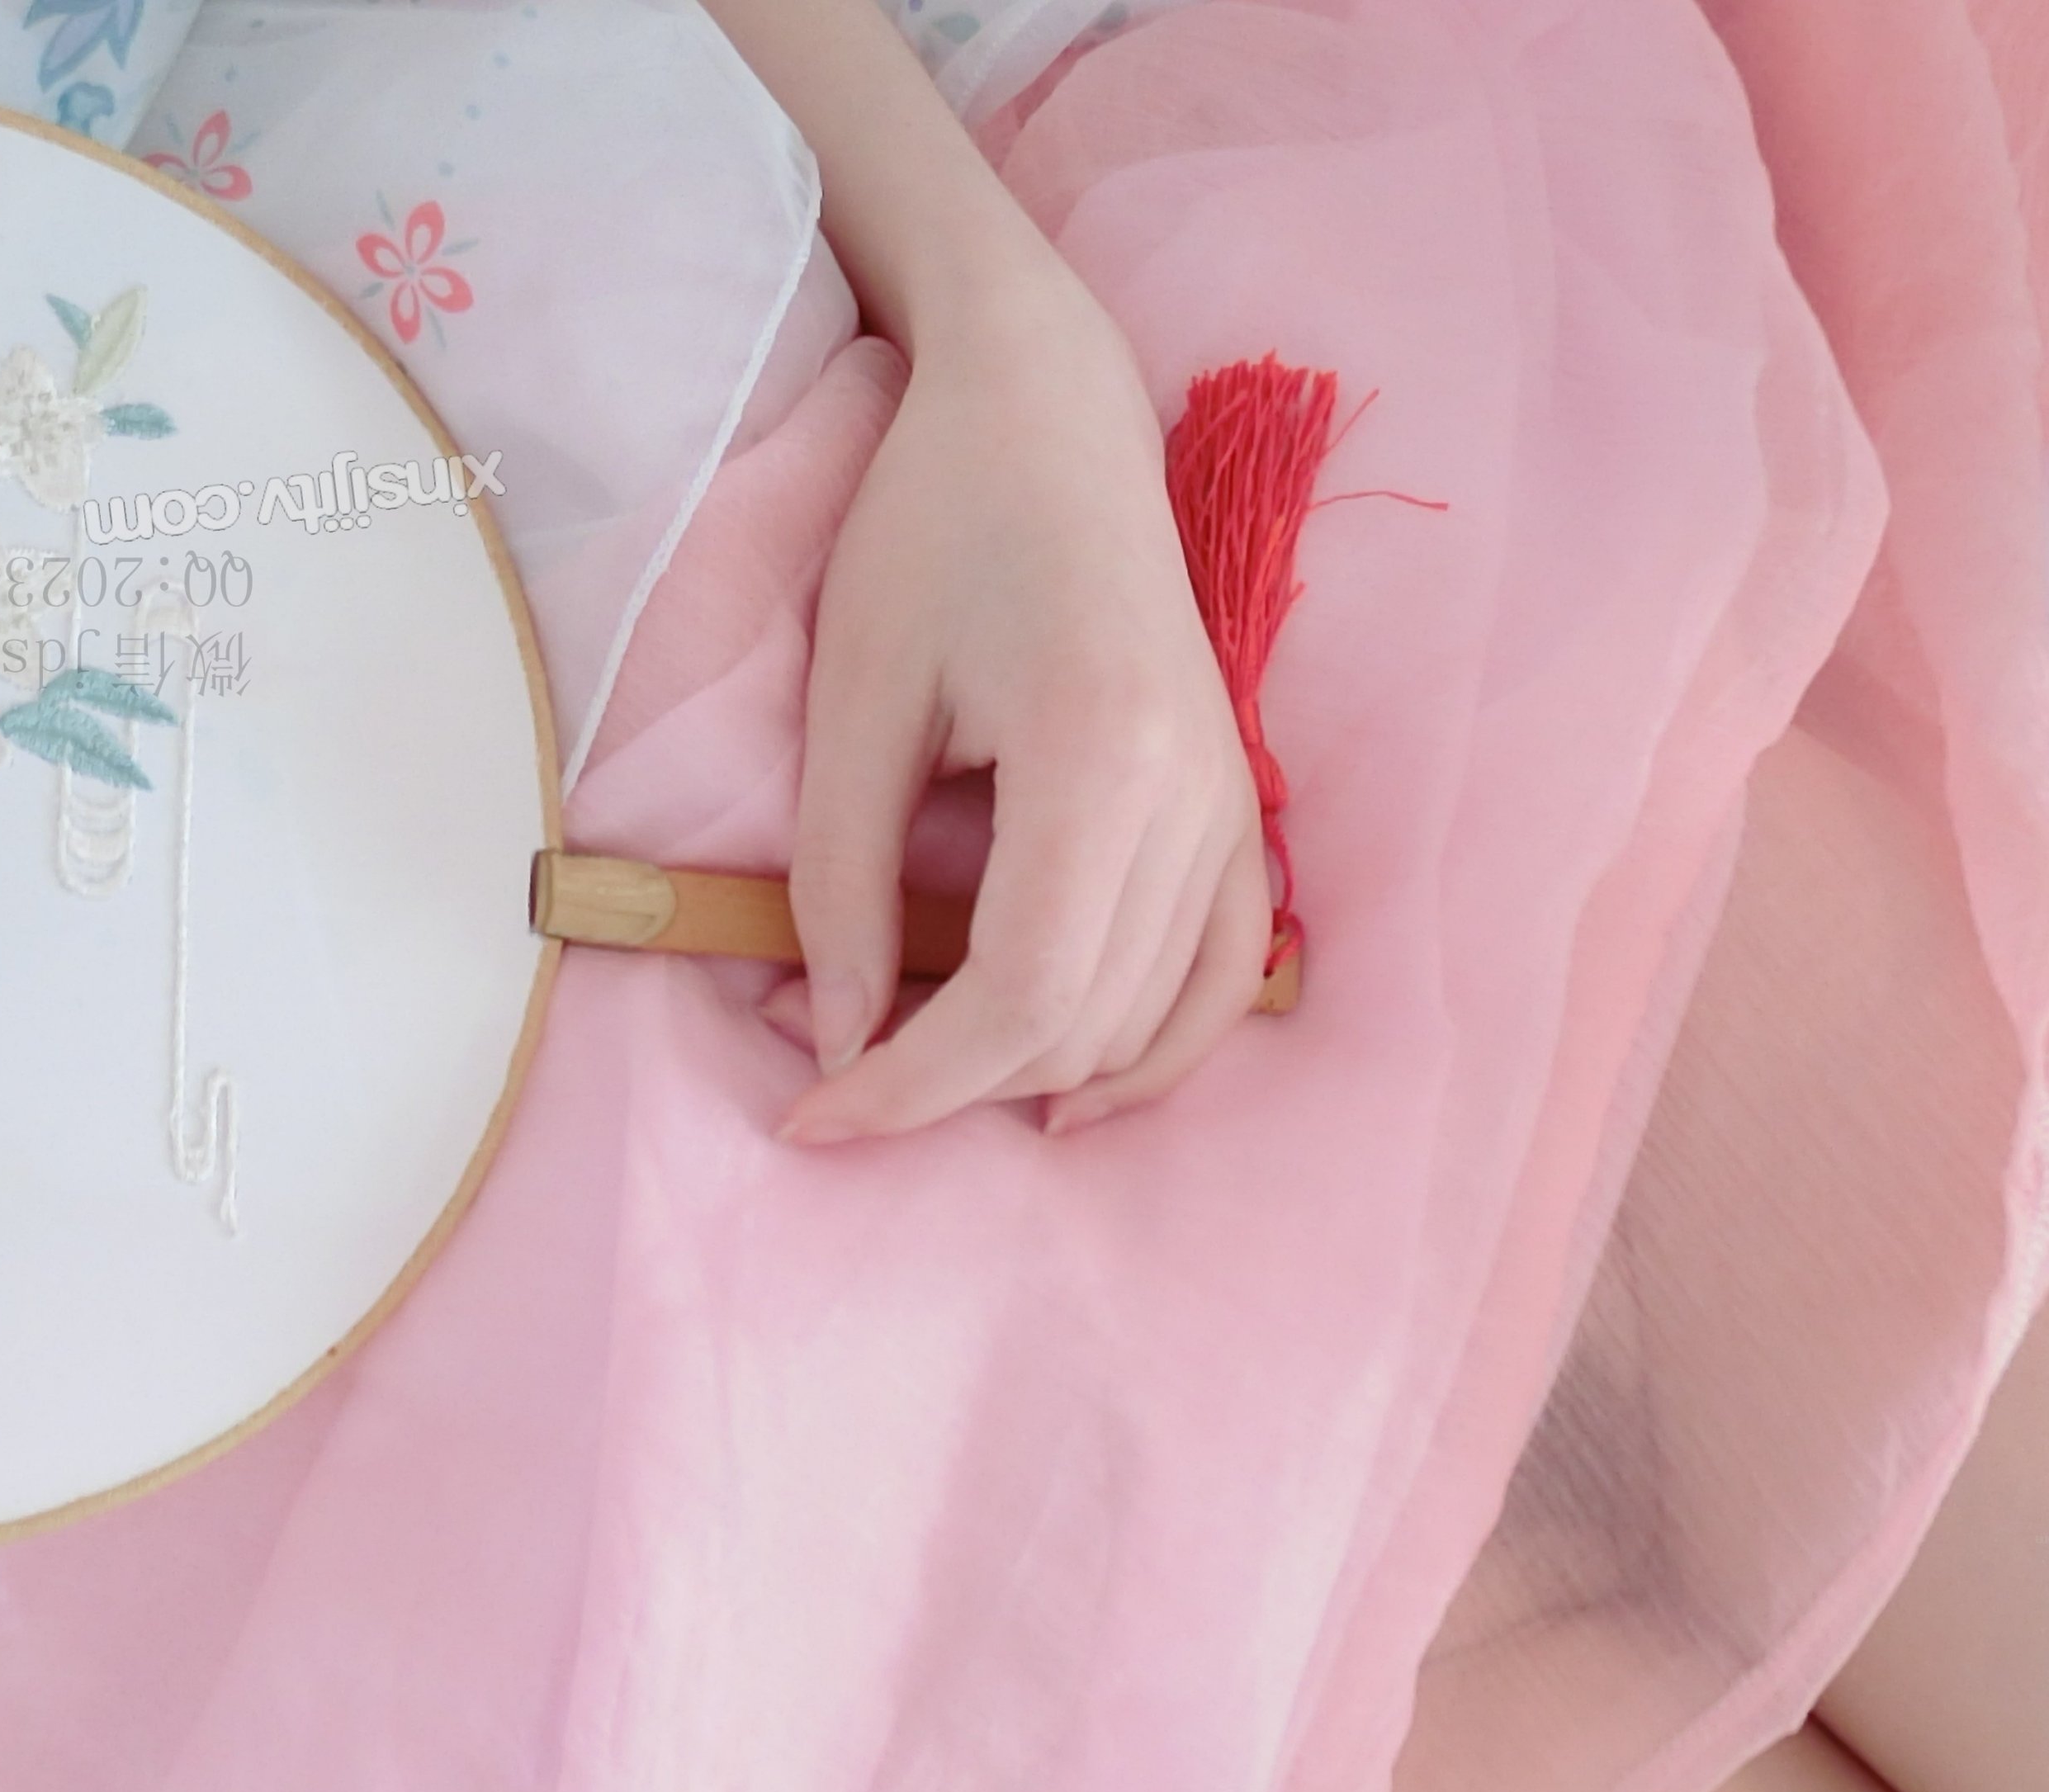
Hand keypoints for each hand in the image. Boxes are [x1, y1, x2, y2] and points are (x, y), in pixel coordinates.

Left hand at [770, 280, 1273, 1144]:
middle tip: (824, 1059)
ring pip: (1141, 1026)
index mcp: (1101, 755)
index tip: (810, 1115)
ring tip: (907, 1049)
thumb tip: (835, 1045)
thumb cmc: (936, 525)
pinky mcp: (1238, 815)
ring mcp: (1234, 811)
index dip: (911, 1085)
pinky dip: (1148, 1056)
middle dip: (947, 1083)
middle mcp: (1197, 799)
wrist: (1051, 420)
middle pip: (1081, 1029)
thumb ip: (840, 882)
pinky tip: (1063, 1097)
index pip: (1022, 996)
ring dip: (1024, 1072)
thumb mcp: (854, 695)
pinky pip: (1221, 983)